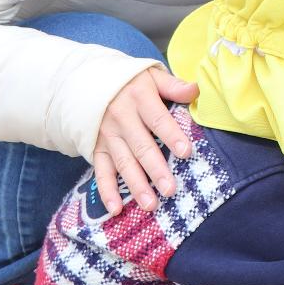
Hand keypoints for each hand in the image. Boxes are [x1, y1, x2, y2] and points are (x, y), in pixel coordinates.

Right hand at [91, 67, 198, 215]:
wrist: (86, 82)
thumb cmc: (129, 81)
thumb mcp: (150, 75)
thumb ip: (172, 85)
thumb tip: (196, 90)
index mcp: (139, 98)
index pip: (157, 119)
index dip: (171, 135)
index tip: (186, 152)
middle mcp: (122, 118)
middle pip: (141, 146)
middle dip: (156, 169)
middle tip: (170, 190)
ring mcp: (108, 135)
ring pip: (123, 163)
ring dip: (136, 185)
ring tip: (151, 205)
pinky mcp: (97, 148)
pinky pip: (101, 171)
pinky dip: (107, 191)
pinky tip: (116, 209)